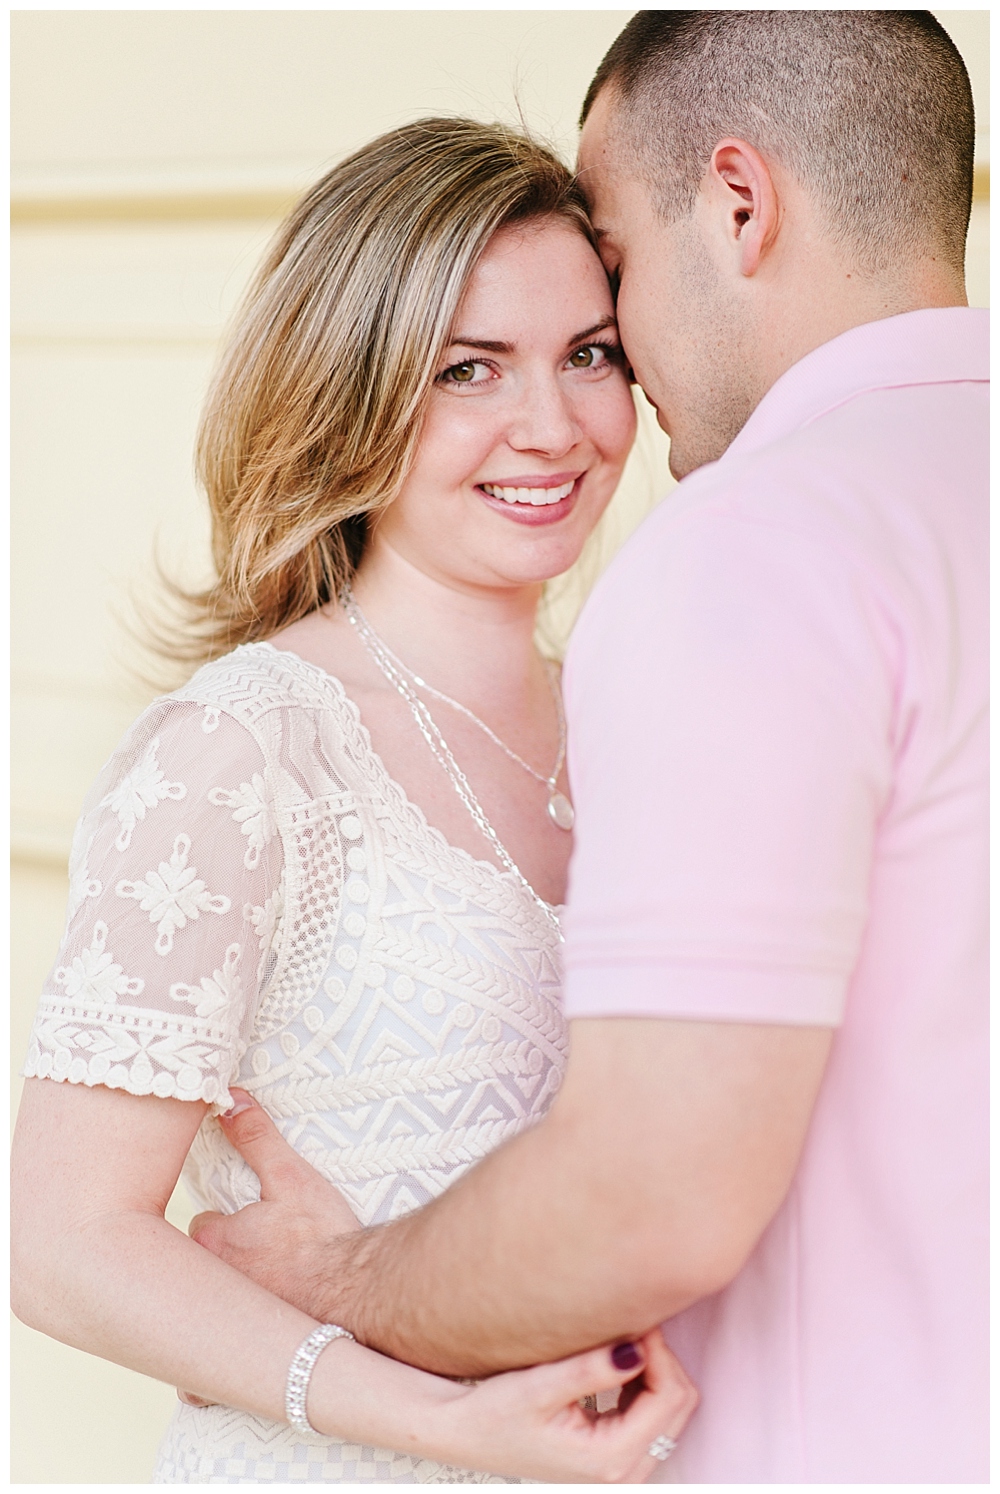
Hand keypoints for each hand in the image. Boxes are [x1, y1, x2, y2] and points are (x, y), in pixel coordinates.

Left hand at [189, 1090, 360, 1315]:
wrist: (356, 1291)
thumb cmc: (320, 1235)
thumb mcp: (288, 1174)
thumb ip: (255, 1138)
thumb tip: (230, 1103)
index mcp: (213, 1241)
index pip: (204, 1223)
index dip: (227, 1218)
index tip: (255, 1217)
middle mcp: (217, 1280)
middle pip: (213, 1259)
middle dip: (233, 1253)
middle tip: (270, 1244)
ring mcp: (237, 1309)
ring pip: (232, 1285)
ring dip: (250, 1278)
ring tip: (284, 1269)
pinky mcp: (261, 1327)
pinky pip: (250, 1311)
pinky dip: (265, 1304)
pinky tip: (292, 1296)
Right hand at [432, 1327, 697, 1482]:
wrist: (465, 1433)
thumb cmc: (494, 1413)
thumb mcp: (539, 1386)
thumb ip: (591, 1369)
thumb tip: (638, 1350)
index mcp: (609, 1459)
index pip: (668, 1398)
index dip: (660, 1352)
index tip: (636, 1322)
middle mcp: (624, 1473)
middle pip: (679, 1406)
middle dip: (662, 1361)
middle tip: (629, 1328)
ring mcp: (622, 1469)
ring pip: (671, 1411)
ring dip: (654, 1372)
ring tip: (618, 1345)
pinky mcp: (616, 1458)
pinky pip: (654, 1417)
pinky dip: (644, 1386)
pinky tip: (614, 1368)